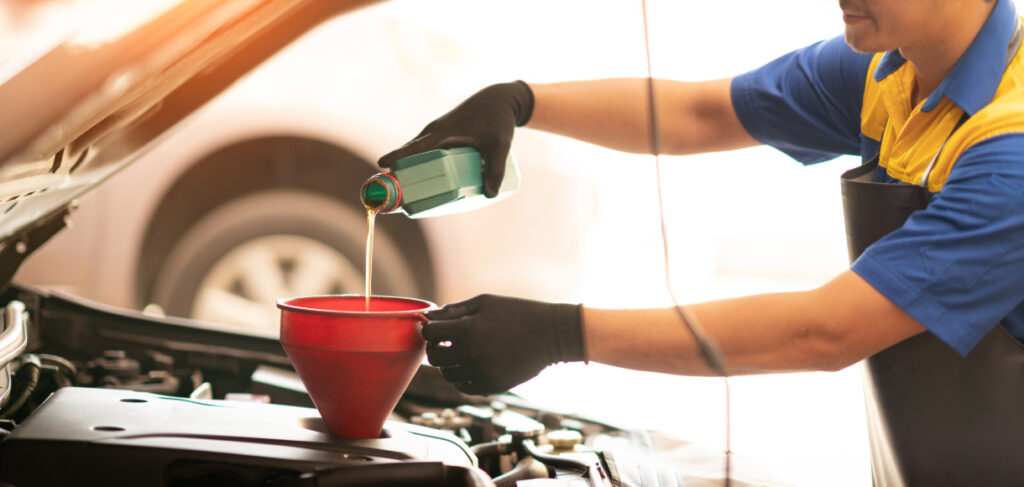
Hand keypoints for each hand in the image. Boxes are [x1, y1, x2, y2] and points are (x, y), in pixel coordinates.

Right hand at [378, 81, 533, 196]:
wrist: (499, 99)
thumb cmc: (498, 119)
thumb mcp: (500, 145)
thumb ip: (496, 170)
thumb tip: (489, 195)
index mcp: (443, 132)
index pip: (415, 146)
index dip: (398, 155)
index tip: (382, 164)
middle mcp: (435, 131)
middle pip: (411, 152)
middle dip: (399, 170)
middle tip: (393, 192)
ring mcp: (438, 132)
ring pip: (417, 151)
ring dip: (408, 167)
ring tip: (404, 190)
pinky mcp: (443, 134)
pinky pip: (425, 149)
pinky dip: (419, 161)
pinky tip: (423, 178)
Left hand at [422, 294, 584, 394]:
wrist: (550, 334)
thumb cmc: (516, 312)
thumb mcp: (485, 303)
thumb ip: (454, 311)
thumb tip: (429, 318)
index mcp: (467, 330)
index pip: (429, 333)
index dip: (431, 328)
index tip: (438, 327)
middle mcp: (471, 354)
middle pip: (434, 357)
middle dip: (437, 348)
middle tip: (447, 342)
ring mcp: (481, 373)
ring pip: (448, 375)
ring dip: (450, 365)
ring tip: (463, 354)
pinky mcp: (492, 386)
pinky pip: (464, 388)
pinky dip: (464, 379)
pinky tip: (473, 366)